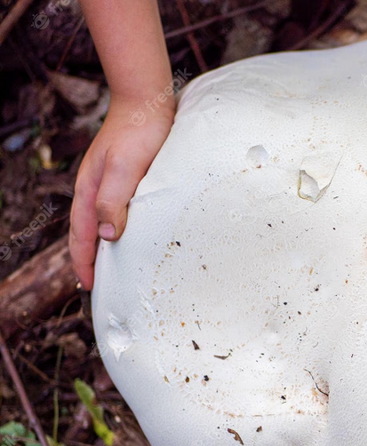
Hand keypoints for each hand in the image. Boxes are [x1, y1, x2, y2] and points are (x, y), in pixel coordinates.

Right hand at [70, 96, 174, 289]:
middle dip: (89, 259)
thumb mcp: (125, 168)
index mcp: (88, 191)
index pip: (82, 236)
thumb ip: (113, 201)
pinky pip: (115, 210)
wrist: (147, 100)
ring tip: (112, 267)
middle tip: (99, 286)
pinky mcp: (125, 177)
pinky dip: (116, 228)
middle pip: (86, 232)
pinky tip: (128, 234)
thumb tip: (106, 238)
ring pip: (99, 222)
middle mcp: (94, 189)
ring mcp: (108, 183)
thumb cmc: (138, 132)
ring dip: (102, 246)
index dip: (84, 263)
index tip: (90, 287)